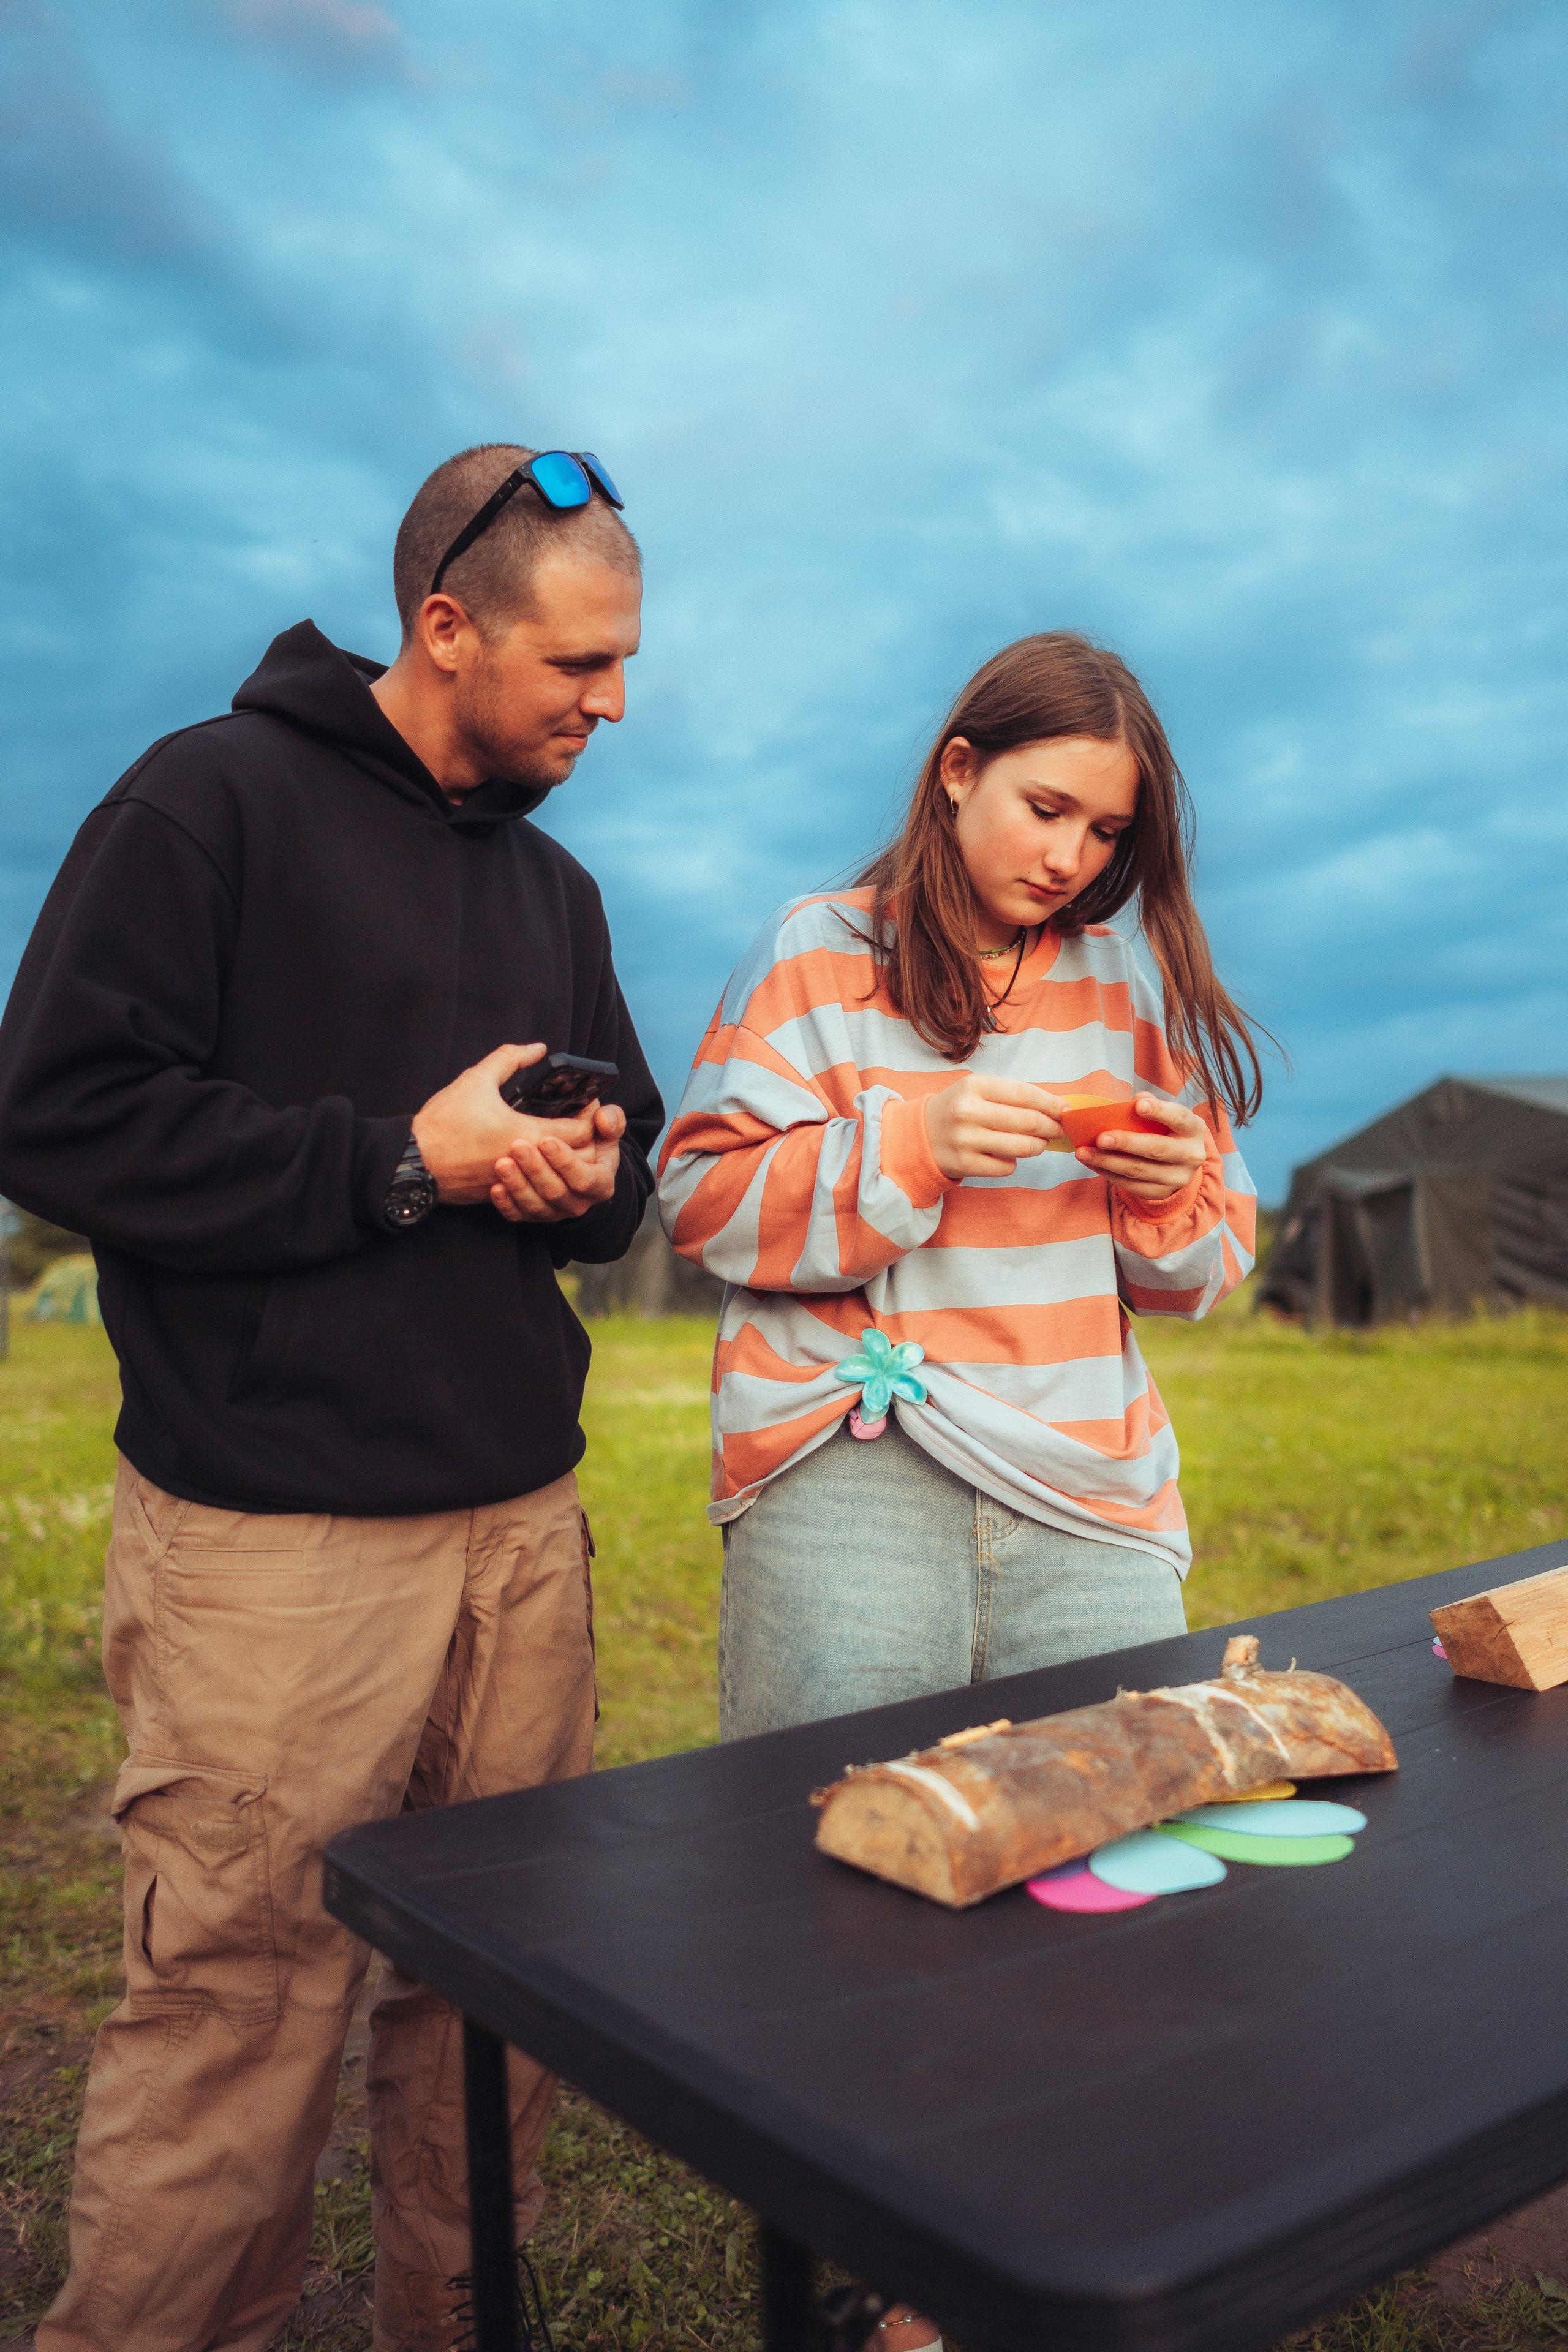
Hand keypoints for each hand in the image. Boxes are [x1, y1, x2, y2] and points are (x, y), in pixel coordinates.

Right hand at [411, 1043, 598, 1206]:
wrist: (410, 1162)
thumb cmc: (442, 1124)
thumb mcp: (476, 1080)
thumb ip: (510, 1058)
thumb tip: (537, 1049)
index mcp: (527, 1135)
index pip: (581, 1134)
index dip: (590, 1119)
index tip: (587, 1105)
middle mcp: (526, 1165)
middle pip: (574, 1158)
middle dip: (580, 1141)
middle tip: (575, 1120)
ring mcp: (513, 1183)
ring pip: (553, 1175)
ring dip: (559, 1159)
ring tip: (555, 1137)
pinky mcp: (497, 1194)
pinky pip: (529, 1185)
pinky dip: (535, 1172)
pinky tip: (527, 1155)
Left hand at [489, 1098, 624, 1223]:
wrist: (574, 1164)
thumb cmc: (591, 1143)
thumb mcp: (605, 1131)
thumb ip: (612, 1121)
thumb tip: (603, 1118)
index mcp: (600, 1184)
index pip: (584, 1179)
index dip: (566, 1161)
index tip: (546, 1140)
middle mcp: (579, 1203)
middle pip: (556, 1191)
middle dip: (536, 1169)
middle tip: (517, 1146)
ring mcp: (555, 1212)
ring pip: (535, 1205)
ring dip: (517, 1185)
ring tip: (502, 1163)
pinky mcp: (534, 1216)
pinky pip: (518, 1215)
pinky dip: (506, 1203)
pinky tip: (495, 1187)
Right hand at [923, 1073, 1059, 1179]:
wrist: (920, 1136)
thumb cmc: (958, 1110)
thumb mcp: (978, 1091)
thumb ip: (1013, 1096)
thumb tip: (1058, 1108)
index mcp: (974, 1086)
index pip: (1025, 1094)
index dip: (1051, 1103)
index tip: (1066, 1110)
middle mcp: (968, 1111)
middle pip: (1028, 1121)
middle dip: (1051, 1126)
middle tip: (1059, 1129)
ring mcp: (965, 1140)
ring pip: (1022, 1147)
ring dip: (1038, 1146)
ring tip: (1038, 1143)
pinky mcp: (965, 1165)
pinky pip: (1007, 1167)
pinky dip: (1013, 1163)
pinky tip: (1005, 1155)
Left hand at [1075, 1093, 1208, 1202]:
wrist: (1180, 1165)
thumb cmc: (1168, 1131)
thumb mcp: (1167, 1117)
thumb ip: (1151, 1105)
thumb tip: (1134, 1100)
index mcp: (1194, 1130)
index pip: (1179, 1118)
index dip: (1160, 1111)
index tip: (1138, 1105)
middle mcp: (1191, 1155)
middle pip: (1156, 1149)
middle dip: (1126, 1143)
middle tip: (1100, 1138)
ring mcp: (1176, 1178)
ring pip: (1139, 1170)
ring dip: (1107, 1161)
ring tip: (1084, 1152)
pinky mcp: (1160, 1192)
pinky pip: (1130, 1185)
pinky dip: (1108, 1173)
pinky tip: (1091, 1163)